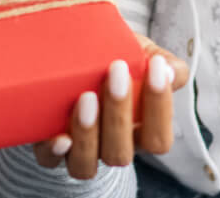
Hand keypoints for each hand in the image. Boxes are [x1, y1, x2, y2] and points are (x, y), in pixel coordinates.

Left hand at [32, 37, 188, 178]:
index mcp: (139, 133)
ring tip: (87, 96)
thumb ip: (162, 62)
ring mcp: (78, 151)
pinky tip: (59, 136)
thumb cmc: (115, 58)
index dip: (160, 107)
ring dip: (88, 133)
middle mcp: (110, 147)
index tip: (157, 67)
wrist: (75, 57)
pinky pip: (49, 161)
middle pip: (120, 153)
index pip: (158, 139)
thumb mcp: (140, 55)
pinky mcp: (48, 147)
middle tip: (117, 70)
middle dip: (120, 112)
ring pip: (85, 164)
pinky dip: (54, 151)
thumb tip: (171, 71)